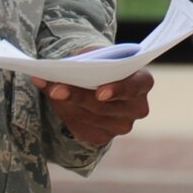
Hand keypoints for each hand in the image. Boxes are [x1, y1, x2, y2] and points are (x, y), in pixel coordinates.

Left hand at [36, 70, 152, 147]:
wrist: (100, 83)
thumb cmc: (102, 65)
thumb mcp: (97, 55)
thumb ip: (85, 60)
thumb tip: (62, 67)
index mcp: (143, 81)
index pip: (135, 86)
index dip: (119, 89)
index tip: (100, 93)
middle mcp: (137, 107)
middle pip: (105, 106)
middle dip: (78, 96)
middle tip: (55, 89)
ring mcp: (122, 125)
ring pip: (89, 116)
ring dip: (66, 103)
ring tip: (49, 89)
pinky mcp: (104, 137)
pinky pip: (82, 128)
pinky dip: (66, 114)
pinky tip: (56, 102)